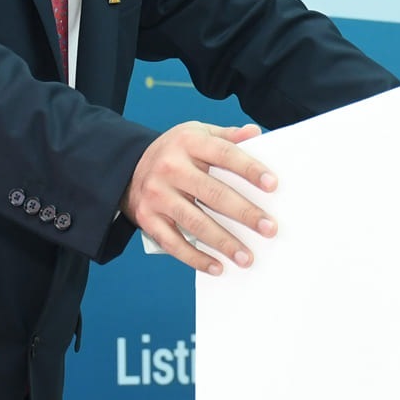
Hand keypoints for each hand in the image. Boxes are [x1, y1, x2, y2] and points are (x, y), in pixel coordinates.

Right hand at [122, 121, 277, 274]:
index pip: (224, 154)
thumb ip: (226, 136)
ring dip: (223, 242)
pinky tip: (217, 267)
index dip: (249, 169)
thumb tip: (255, 133)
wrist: (126, 167)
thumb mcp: (196, 134)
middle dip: (244, 213)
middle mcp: (170, 168)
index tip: (272, 185)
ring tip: (247, 257)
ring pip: (195, 222)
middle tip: (269, 228)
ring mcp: (157, 195)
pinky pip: (173, 243)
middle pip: (213, 193)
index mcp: (188, 142)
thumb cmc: (174, 152)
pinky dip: (196, 258)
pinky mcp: (147, 219)